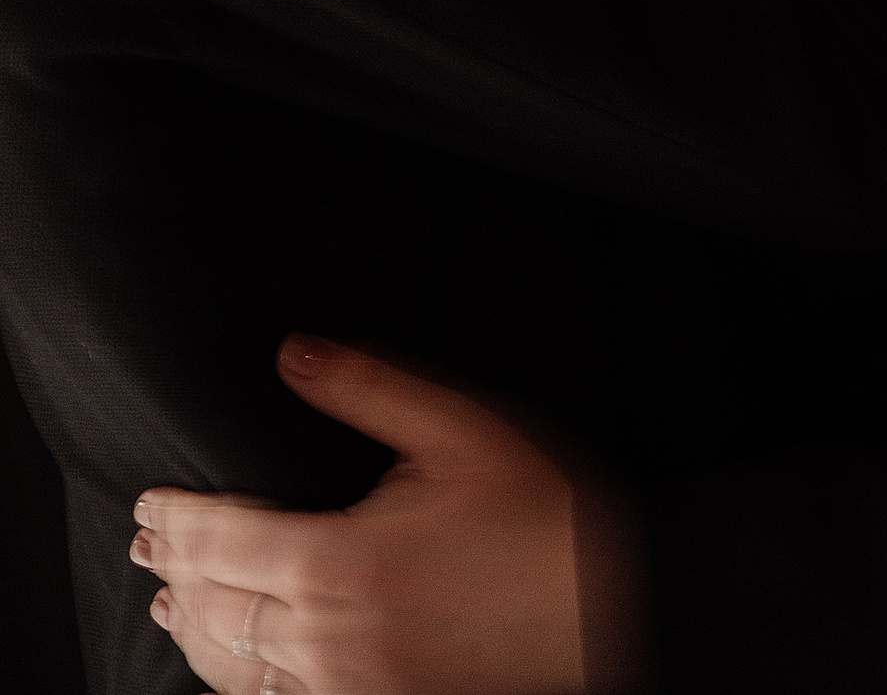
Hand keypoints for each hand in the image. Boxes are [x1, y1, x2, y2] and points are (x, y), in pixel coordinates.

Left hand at [133, 336, 641, 694]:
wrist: (610, 602)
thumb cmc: (541, 512)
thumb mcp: (457, 426)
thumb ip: (366, 387)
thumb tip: (294, 353)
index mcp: (340, 560)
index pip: (223, 539)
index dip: (176, 518)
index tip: (149, 500)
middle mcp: (330, 635)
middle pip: (220, 607)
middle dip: (177, 570)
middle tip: (148, 546)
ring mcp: (353, 683)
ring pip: (241, 667)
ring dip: (199, 633)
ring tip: (173, 606)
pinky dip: (245, 679)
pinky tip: (243, 664)